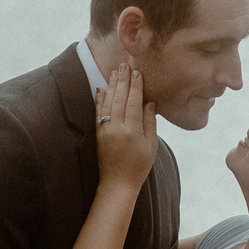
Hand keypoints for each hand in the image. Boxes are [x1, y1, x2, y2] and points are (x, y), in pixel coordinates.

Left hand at [93, 65, 157, 188]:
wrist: (118, 184)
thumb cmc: (139, 166)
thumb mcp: (151, 145)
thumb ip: (149, 122)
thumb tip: (150, 102)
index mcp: (132, 131)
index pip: (134, 102)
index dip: (136, 86)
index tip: (138, 72)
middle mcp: (116, 129)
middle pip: (120, 98)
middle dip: (123, 80)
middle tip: (125, 65)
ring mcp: (105, 131)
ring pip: (108, 103)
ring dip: (112, 86)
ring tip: (115, 72)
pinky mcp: (98, 135)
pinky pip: (98, 113)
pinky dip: (99, 100)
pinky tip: (101, 88)